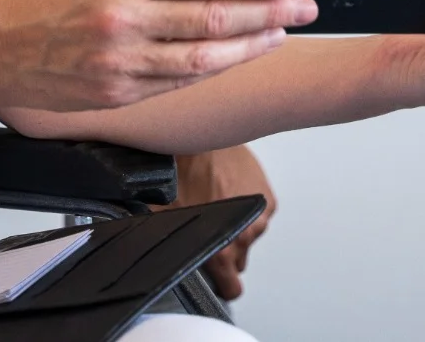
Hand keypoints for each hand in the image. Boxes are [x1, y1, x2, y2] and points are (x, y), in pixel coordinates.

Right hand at [0, 0, 316, 111]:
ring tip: (284, 33)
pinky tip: (239, 57)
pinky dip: (216, 68)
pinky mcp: (118, 94)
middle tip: (308, 5)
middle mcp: (125, 16)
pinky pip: (180, 80)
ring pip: (206, 54)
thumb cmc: (45, 2)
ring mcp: (122, 60)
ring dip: (254, 44)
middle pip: (217, 15)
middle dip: (272, 11)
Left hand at [167, 145, 275, 299]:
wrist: (197, 135)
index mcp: (222, 250)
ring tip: (215, 201)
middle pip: (239, 261)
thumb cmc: (180, 172)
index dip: (221, 286)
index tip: (215, 279)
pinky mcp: (268, 198)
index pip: (232, 289)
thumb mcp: (164, 215)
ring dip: (236, 225)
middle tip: (207, 229)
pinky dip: (247, 205)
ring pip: (248, 235)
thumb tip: (156, 257)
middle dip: (225, 251)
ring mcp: (260, 216)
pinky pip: (258, 212)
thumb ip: (170, 244)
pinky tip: (227, 188)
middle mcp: (246, 237)